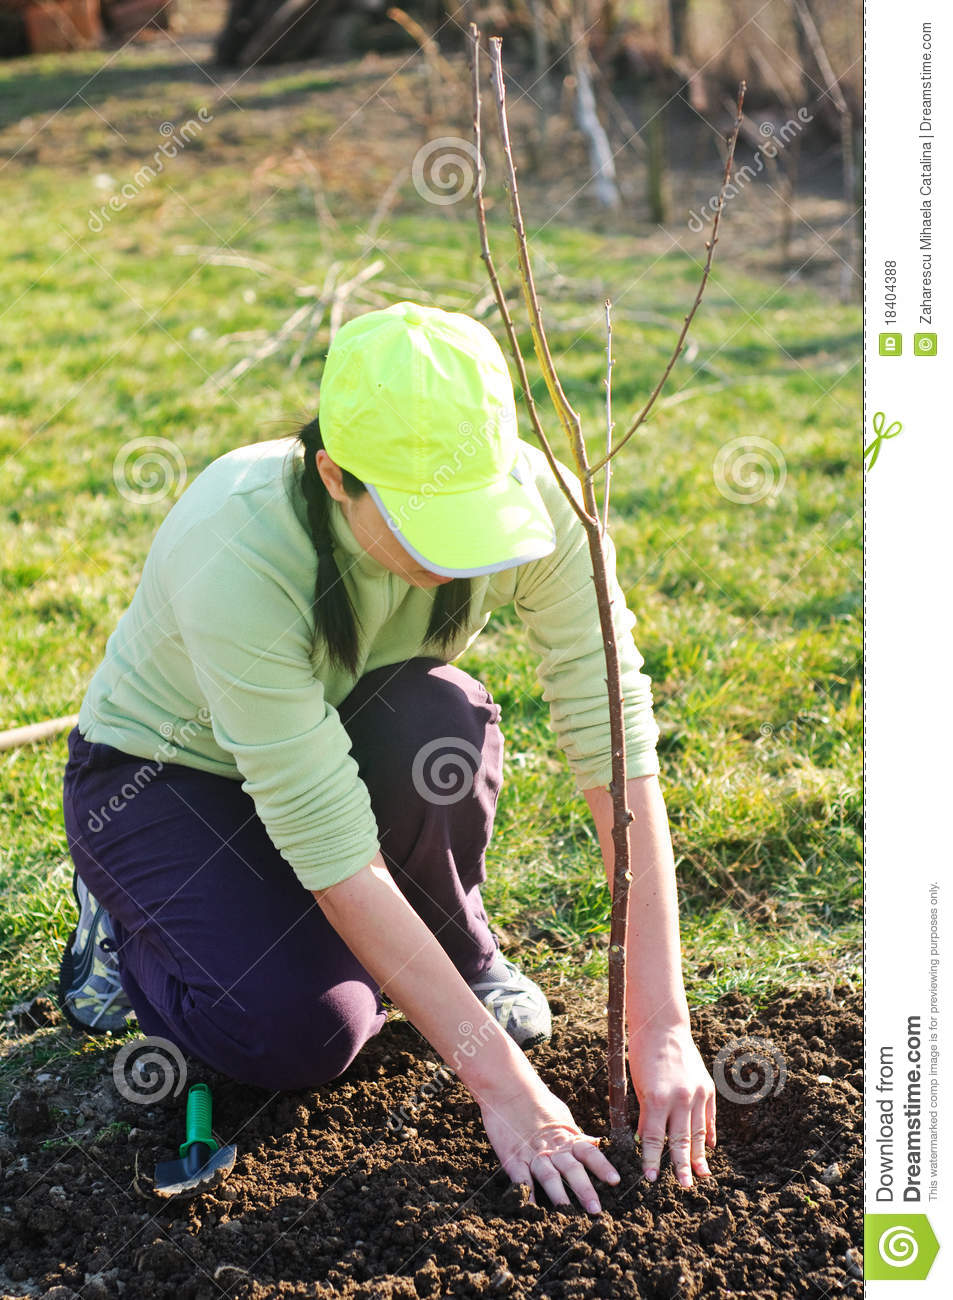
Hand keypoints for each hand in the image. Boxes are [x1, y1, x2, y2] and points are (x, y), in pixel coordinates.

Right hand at [476, 1076, 619, 1212]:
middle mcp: (553, 1148)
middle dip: (584, 1189)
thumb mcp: (562, 1117)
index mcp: (567, 1137)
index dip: (602, 1166)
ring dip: (559, 1196)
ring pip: (549, 1177)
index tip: (615, 1181)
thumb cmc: (537, 1102)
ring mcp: (533, 1154)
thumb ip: (576, 1135)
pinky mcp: (513, 1159)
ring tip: (567, 1214)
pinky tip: (532, 1211)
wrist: (508, 1089)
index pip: (589, 1152)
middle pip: (572, 1169)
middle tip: (596, 1209)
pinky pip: (522, 1180)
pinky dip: (527, 1196)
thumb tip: (596, 1144)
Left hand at [628, 1021, 716, 1186]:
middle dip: (681, 1167)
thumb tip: (646, 1141)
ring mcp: (696, 1094)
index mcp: (657, 1099)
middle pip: (681, 1141)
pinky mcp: (707, 1088)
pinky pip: (708, 1117)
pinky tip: (708, 1149)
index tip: (650, 1178)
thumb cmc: (642, 1055)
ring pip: (698, 1133)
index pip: (654, 1138)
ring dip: (698, 1156)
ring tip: (700, 1175)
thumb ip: (645, 1115)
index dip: (652, 1160)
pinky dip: (708, 1134)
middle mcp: (680, 1099)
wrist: (663, 1027)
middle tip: (684, 1186)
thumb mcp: (638, 1086)